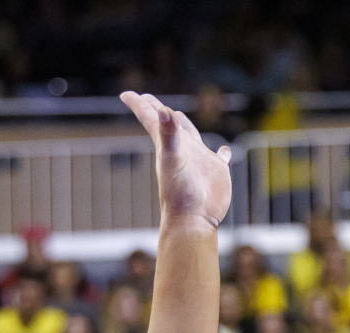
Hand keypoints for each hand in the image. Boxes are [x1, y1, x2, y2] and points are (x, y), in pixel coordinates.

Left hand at [120, 92, 232, 228]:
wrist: (193, 221)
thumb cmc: (180, 194)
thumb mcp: (173, 159)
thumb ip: (168, 134)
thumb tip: (163, 109)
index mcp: (169, 145)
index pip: (151, 119)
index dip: (139, 105)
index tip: (125, 94)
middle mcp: (183, 150)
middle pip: (168, 124)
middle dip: (158, 110)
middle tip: (147, 99)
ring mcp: (199, 161)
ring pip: (191, 137)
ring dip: (185, 126)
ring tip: (179, 117)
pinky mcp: (216, 172)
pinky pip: (219, 159)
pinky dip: (222, 153)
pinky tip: (224, 151)